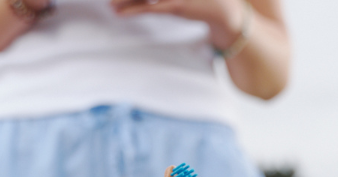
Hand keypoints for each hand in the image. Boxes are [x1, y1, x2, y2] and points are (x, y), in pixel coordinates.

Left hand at [110, 0, 247, 49]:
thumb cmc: (205, 1)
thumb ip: (165, 1)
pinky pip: (150, 8)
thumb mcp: (182, 0)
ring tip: (109, 4)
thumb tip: (152, 3)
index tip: (118, 1)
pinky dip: (133, 10)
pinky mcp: (177, 6)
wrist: (228, 14)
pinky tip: (119, 12)